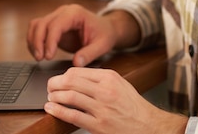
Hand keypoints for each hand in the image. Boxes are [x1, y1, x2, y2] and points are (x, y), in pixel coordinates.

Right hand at [27, 4, 117, 66]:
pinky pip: (37, 29)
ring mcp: (56, 17)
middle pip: (42, 23)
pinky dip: (34, 41)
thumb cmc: (105, 34)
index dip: (50, 40)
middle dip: (38, 42)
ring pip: (36, 25)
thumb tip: (76, 63)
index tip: (48, 56)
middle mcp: (63, 12)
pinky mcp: (53, 25)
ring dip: (33, 41)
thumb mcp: (102, 45)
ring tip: (38, 57)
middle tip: (40, 59)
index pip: (56, 25)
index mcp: (75, 13)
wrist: (106, 29)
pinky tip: (38, 53)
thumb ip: (89, 54)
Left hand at [44, 67, 187, 133]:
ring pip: (69, 96)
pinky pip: (73, 116)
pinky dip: (58, 111)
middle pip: (70, 81)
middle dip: (54, 84)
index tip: (57, 80)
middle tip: (49, 88)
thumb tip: (75, 77)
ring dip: (54, 96)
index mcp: (109, 77)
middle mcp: (105, 91)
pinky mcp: (99, 125)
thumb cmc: (133, 106)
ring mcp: (102, 108)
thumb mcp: (119, 84)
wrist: (149, 126)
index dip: (62, 75)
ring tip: (50, 98)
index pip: (77, 71)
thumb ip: (100, 79)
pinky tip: (51, 109)